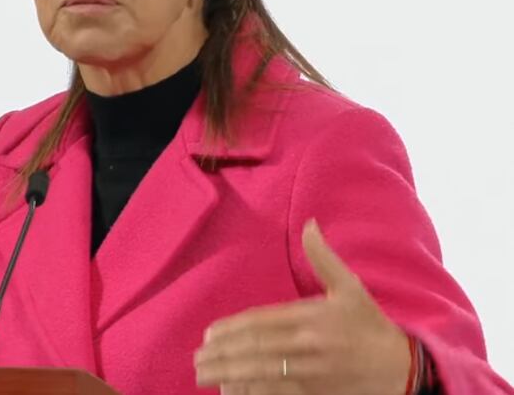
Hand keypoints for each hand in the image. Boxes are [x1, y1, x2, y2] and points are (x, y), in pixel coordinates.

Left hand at [194, 220, 410, 393]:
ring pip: (259, 374)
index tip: (208, 335)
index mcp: (310, 318)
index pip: (259, 323)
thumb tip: (311, 224)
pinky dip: (250, 393)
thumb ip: (324, 258)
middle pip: (253, 350)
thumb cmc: (371, 327)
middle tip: (197, 358)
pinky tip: (231, 391)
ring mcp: (311, 374)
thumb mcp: (350, 288)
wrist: (403, 370)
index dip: (230, 330)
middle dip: (221, 355)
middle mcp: (308, 346)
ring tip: (204, 375)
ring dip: (227, 375)